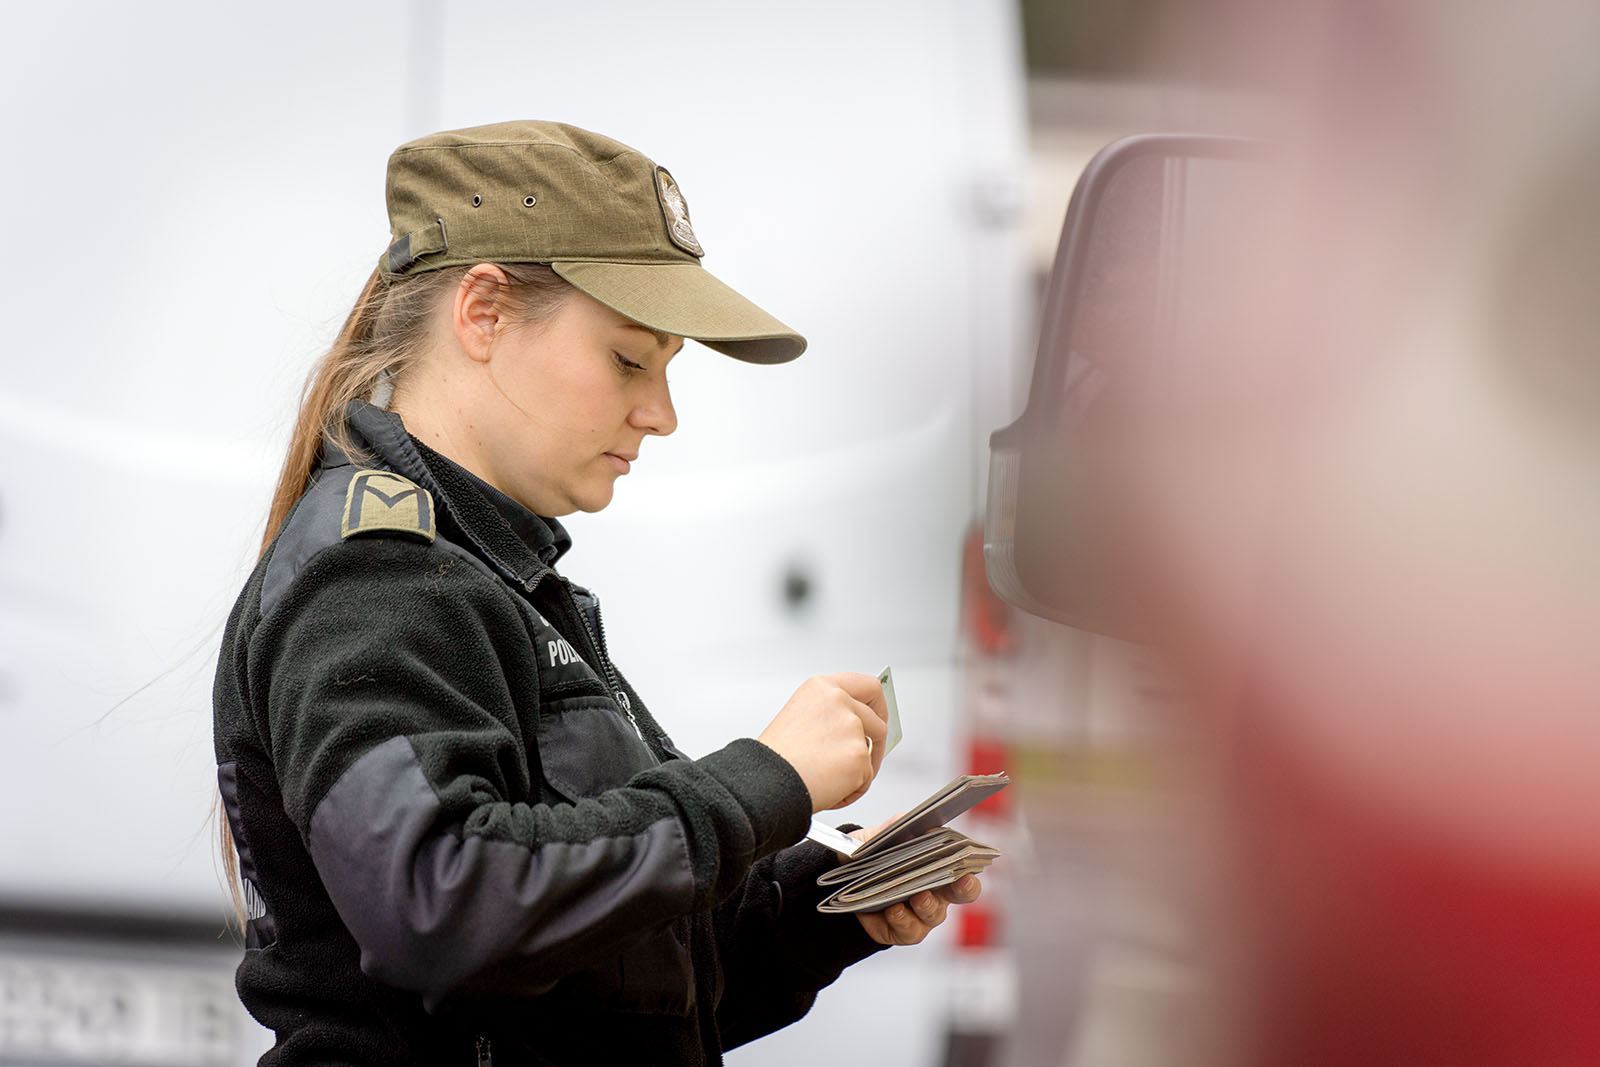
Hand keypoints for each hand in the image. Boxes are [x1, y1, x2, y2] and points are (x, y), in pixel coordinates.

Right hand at [757, 673, 887, 812]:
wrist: (764, 781)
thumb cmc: (776, 757)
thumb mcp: (800, 718)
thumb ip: (831, 715)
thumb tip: (857, 729)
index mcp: (822, 687)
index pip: (867, 686)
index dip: (878, 705)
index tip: (879, 717)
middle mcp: (838, 700)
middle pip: (878, 723)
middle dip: (875, 746)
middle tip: (863, 761)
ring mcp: (851, 726)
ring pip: (870, 755)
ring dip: (855, 773)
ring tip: (826, 780)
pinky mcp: (858, 755)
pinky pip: (866, 779)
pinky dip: (851, 791)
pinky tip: (827, 789)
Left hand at [844, 817, 982, 945]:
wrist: (845, 882)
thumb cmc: (873, 857)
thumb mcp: (882, 836)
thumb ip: (901, 826)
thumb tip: (921, 823)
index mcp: (939, 866)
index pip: (964, 864)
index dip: (970, 862)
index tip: (969, 857)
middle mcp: (937, 892)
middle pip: (962, 894)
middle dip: (965, 887)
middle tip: (961, 880)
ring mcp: (923, 914)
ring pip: (934, 912)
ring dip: (927, 904)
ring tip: (918, 895)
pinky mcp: (905, 930)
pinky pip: (909, 928)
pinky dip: (902, 919)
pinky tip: (894, 910)